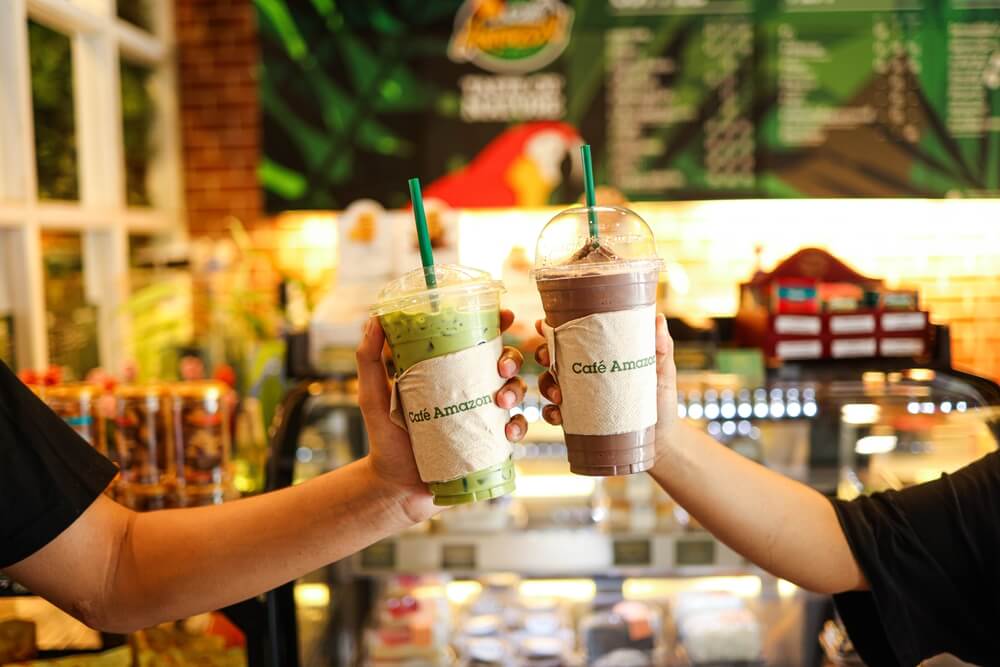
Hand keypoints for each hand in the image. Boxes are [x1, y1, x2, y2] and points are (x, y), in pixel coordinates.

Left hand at [356, 310, 527, 522]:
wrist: (395, 486)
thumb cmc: (385, 438)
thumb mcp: (373, 395)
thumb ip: (369, 358)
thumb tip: (374, 318)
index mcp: (447, 372)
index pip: (477, 341)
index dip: (496, 325)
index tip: (505, 316)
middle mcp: (470, 391)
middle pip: (503, 364)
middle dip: (512, 359)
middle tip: (502, 368)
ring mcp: (482, 417)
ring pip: (515, 393)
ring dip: (518, 391)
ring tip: (502, 400)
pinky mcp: (489, 443)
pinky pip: (514, 430)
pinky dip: (518, 427)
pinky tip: (508, 432)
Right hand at [535, 314, 677, 457]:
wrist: (662, 439)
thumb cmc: (661, 400)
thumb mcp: (662, 371)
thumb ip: (661, 346)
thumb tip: (659, 319)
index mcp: (599, 354)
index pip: (571, 336)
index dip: (552, 327)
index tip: (543, 324)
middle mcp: (584, 373)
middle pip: (552, 356)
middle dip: (542, 354)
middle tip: (547, 358)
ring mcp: (578, 396)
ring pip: (548, 383)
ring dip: (545, 385)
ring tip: (558, 395)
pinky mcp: (577, 420)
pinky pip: (554, 414)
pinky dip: (550, 413)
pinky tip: (558, 415)